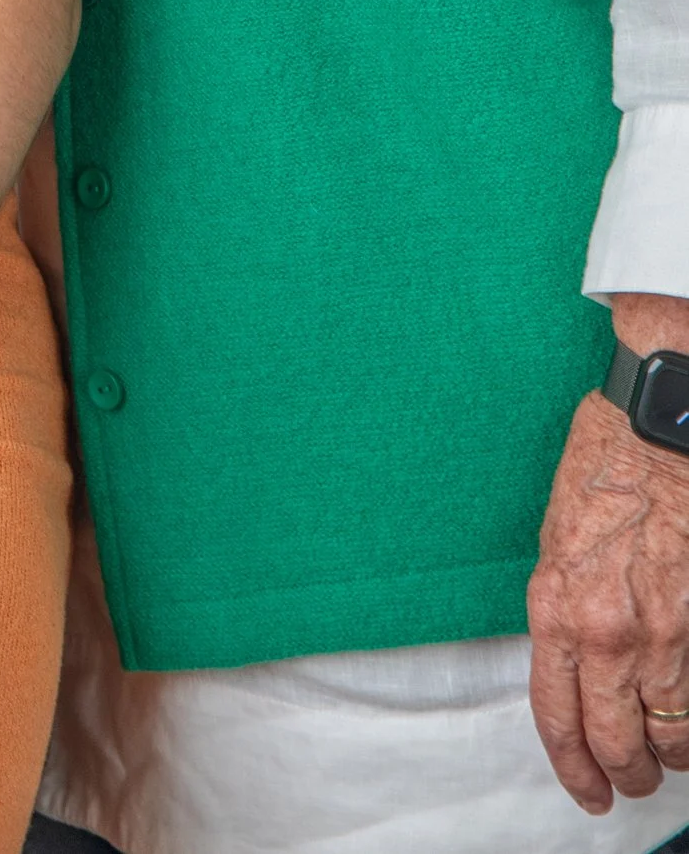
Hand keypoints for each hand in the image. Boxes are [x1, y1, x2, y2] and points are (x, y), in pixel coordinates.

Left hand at [530, 382, 688, 810]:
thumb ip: (564, 612)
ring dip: (669, 754)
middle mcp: (604, 631)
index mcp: (554, 608)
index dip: (572, 765)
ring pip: (669, 731)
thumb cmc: (602, 473)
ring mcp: (660, 632)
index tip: (586, 790)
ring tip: (666, 754)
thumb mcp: (556, 545)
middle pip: (614, 741)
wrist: (656, 433)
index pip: (556, 715)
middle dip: (624, 773)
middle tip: (629, 781)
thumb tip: (576, 664)